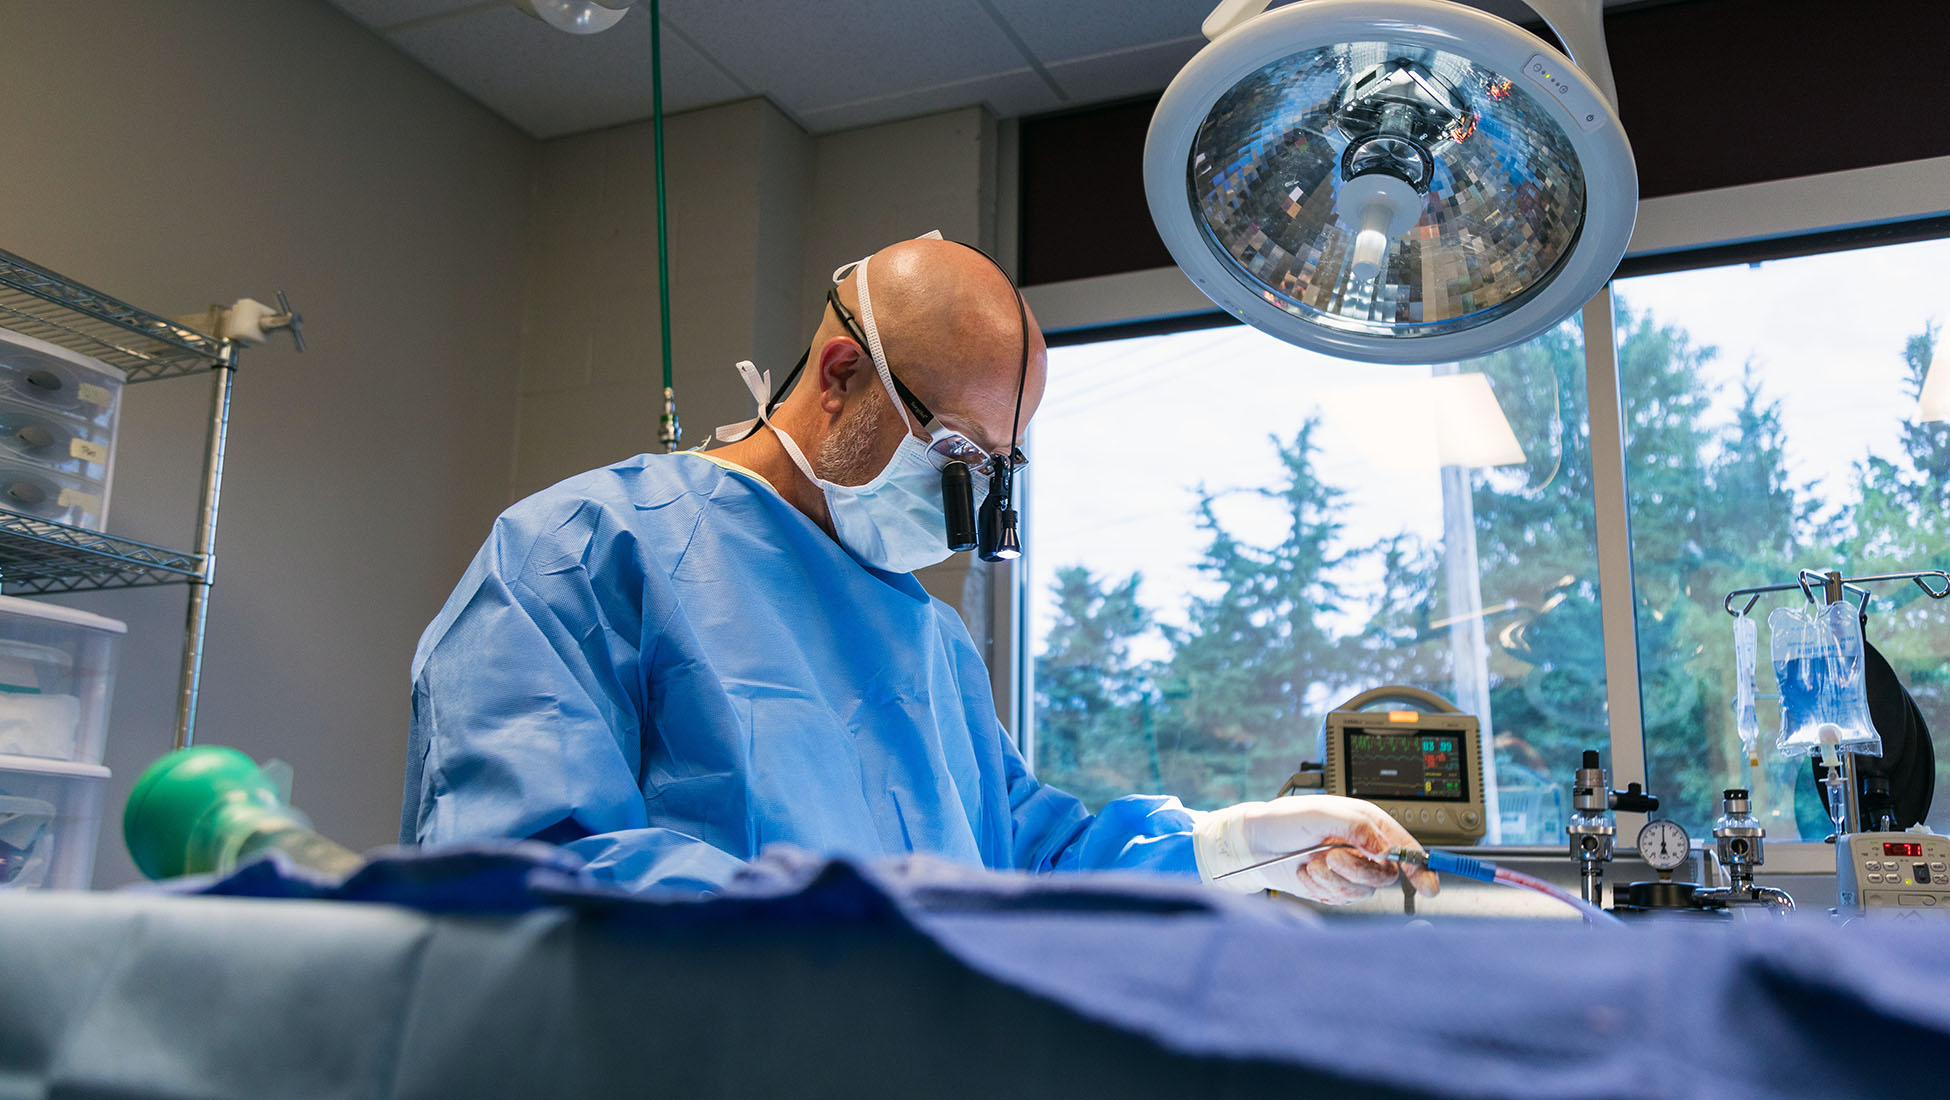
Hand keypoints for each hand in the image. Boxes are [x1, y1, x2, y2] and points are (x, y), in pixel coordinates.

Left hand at [1193, 796, 1440, 903]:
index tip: (1428, 884)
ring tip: (1310, 862)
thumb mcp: (1319, 814)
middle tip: (1330, 857)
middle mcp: (1362, 847)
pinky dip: (1321, 887)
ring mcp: (1348, 869)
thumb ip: (1356, 826)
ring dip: (1334, 879)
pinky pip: (1341, 898)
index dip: (1421, 866)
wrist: (1253, 844)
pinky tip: (1305, 873)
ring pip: (1362, 890)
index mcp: (1366, 822)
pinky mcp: (1333, 887)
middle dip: (1358, 871)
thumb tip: (1385, 848)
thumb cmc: (1283, 820)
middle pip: (1385, 874)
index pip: (1404, 846)